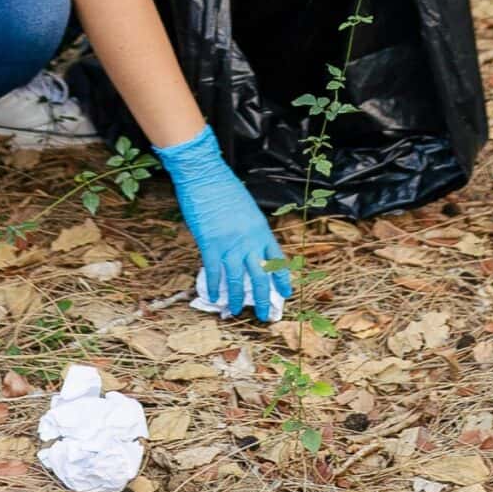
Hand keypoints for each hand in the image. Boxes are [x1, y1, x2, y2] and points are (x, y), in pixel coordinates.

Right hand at [156, 127, 285, 319]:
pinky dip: (213, 286)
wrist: (205, 176)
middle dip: (263, 299)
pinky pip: (213, 272)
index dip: (282, 278)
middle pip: (260, 276)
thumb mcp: (248, 209)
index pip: (277, 259)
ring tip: (235, 311)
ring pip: (237, 280)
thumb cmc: (225, 187)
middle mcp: (249, 241)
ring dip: (236, 299)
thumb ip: (251, 230)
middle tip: (264, 315)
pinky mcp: (210, 244)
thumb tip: (250, 249)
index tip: (287, 293)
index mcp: (261, 230)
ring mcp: (230, 244)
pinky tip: (212, 296)